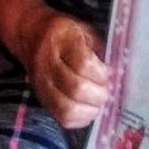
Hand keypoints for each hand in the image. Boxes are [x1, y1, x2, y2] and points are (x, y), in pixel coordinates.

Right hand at [16, 8, 110, 128]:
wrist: (30, 34)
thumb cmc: (64, 32)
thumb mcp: (84, 29)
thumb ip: (99, 48)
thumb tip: (117, 72)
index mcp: (61, 38)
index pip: (83, 63)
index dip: (101, 73)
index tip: (109, 72)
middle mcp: (47, 61)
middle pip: (76, 88)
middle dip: (99, 94)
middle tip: (106, 89)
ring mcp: (41, 83)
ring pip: (67, 108)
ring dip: (90, 110)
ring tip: (98, 101)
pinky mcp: (41, 98)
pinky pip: (62, 118)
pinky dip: (80, 119)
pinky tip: (87, 108)